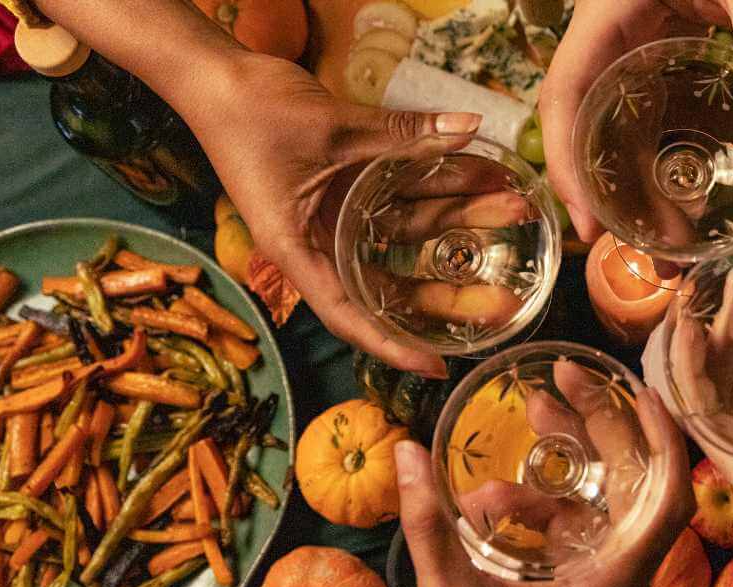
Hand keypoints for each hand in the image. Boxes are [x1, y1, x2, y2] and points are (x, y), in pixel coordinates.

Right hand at [182, 52, 494, 376]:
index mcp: (300, 250)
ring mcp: (337, 215)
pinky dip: (439, 188)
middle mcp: (321, 242)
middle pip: (392, 282)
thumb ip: (404, 133)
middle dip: (451, 289)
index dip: (393, 346)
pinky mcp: (349, 186)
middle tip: (506, 298)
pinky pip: (402, 197)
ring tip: (514, 210)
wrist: (218, 74)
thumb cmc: (253, 112)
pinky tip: (482, 179)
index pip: (350, 315)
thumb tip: (470, 125)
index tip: (436, 367)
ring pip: (408, 233)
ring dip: (460, 221)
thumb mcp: (334, 128)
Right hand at [396, 387, 693, 586]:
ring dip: (566, 465)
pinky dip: (544, 508)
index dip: (664, 441)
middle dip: (601, 428)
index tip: (641, 391)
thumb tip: (406, 453)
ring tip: (528, 418)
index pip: (668, 501)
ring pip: (602, 506)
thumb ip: (429, 526)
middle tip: (558, 382)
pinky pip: (577, 533)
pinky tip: (491, 500)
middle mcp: (621, 582)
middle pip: (635, 487)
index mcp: (613, 584)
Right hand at [540, 0, 732, 241]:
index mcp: (607, 20)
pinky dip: (667, 161)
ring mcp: (634, 49)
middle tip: (655, 262)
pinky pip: (654, 115)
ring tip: (679, 249)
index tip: (592, 227)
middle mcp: (610, 42)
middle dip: (614, 202)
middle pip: (590, 131)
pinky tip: (694, 199)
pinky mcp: (664, 52)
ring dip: (641, 192)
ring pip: (621, 131)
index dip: (568, 168)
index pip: (564, 99)